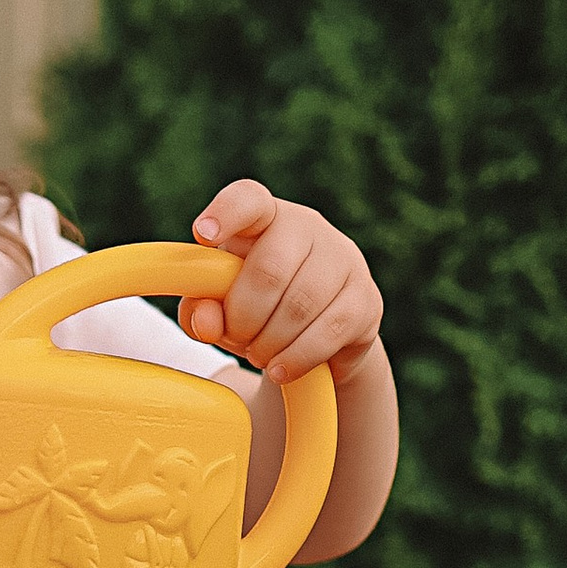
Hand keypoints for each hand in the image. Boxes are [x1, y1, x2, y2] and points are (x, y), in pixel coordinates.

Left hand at [182, 182, 384, 386]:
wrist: (318, 341)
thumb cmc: (259, 309)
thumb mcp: (221, 309)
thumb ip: (199, 310)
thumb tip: (206, 321)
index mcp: (266, 217)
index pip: (248, 199)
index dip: (226, 213)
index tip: (204, 233)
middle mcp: (309, 227)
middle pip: (269, 269)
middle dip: (243, 316)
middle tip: (237, 337)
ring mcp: (345, 260)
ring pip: (299, 304)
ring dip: (268, 342)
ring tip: (258, 354)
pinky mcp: (366, 300)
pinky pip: (328, 332)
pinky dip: (295, 357)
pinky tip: (280, 368)